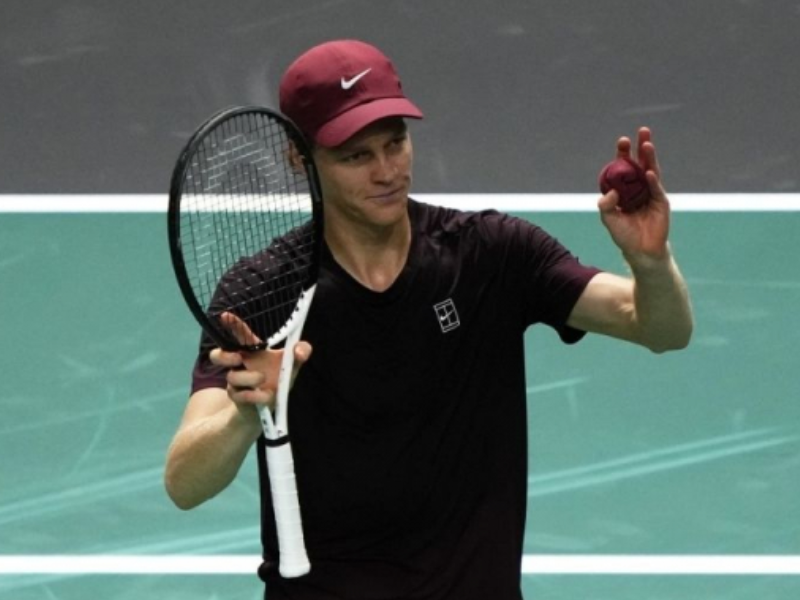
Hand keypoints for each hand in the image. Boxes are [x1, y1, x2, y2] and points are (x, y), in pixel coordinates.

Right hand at [210, 313, 312, 409]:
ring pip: (231, 377)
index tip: (225, 316)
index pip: (240, 335)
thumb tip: (300, 350)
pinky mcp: (239, 398)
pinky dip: (254, 395)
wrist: (272, 403)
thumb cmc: (279, 377)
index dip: (233, 325)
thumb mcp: (293, 363)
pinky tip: (266, 395)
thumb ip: (301, 351)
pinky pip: (240, 396)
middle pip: (217, 356)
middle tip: (238, 357)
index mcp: (252, 351)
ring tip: (262, 378)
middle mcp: (240, 365)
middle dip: (224, 356)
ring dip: (247, 377)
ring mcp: (237, 382)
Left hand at [597, 127, 670, 262]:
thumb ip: (606, 205)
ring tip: (647, 144)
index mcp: (625, 190)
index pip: (624, 168)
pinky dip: (653, 181)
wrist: (640, 251)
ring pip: (651, 171)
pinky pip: (656, 189)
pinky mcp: (661, 203)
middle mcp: (639, 188)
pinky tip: (649, 172)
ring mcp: (651, 194)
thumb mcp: (609, 219)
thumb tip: (611, 191)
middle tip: (641, 131)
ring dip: (649, 158)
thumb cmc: (623, 235)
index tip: (622, 141)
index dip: (623, 154)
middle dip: (640, 148)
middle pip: (640, 164)